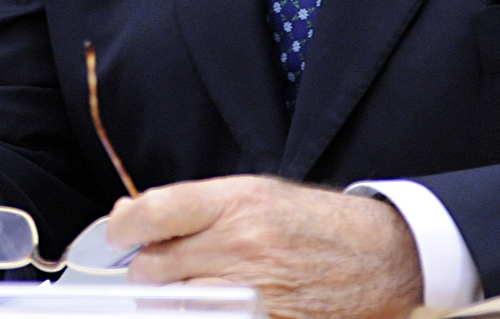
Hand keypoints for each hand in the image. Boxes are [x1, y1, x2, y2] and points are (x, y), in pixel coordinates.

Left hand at [106, 176, 419, 318]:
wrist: (383, 254)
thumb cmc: (315, 222)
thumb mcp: (256, 193)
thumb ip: (194, 205)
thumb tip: (132, 215)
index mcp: (235, 201)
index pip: (153, 212)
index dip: (122, 226)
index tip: (116, 235)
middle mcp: (241, 243)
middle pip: (154, 267)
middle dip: (146, 271)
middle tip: (157, 269)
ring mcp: (254, 289)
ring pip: (175, 305)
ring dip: (170, 301)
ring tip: (186, 292)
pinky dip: (201, 315)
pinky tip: (211, 307)